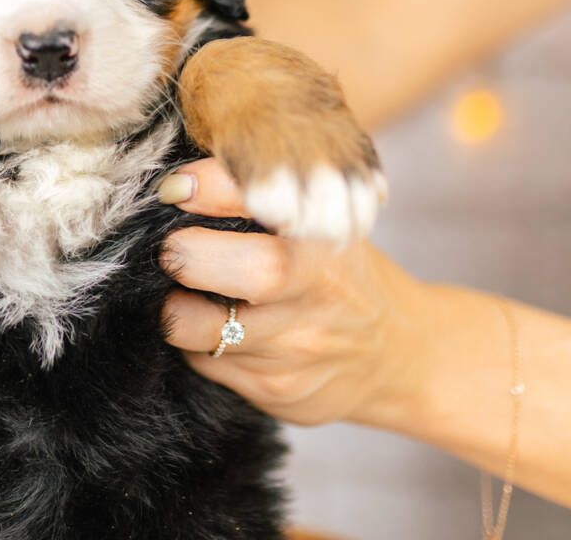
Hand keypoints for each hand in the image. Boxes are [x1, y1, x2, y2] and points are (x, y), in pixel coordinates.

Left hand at [158, 158, 429, 426]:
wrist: (398, 356)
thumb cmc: (338, 273)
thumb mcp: (319, 222)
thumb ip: (258, 196)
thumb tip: (176, 182)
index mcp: (329, 231)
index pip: (266, 196)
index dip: (207, 187)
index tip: (173, 189)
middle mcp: (322, 288)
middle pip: (253, 270)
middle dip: (188, 254)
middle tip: (173, 250)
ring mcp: (299, 346)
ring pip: (200, 327)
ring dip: (175, 307)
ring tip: (187, 293)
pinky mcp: (274, 388)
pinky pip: (203, 361)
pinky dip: (195, 343)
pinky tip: (220, 329)